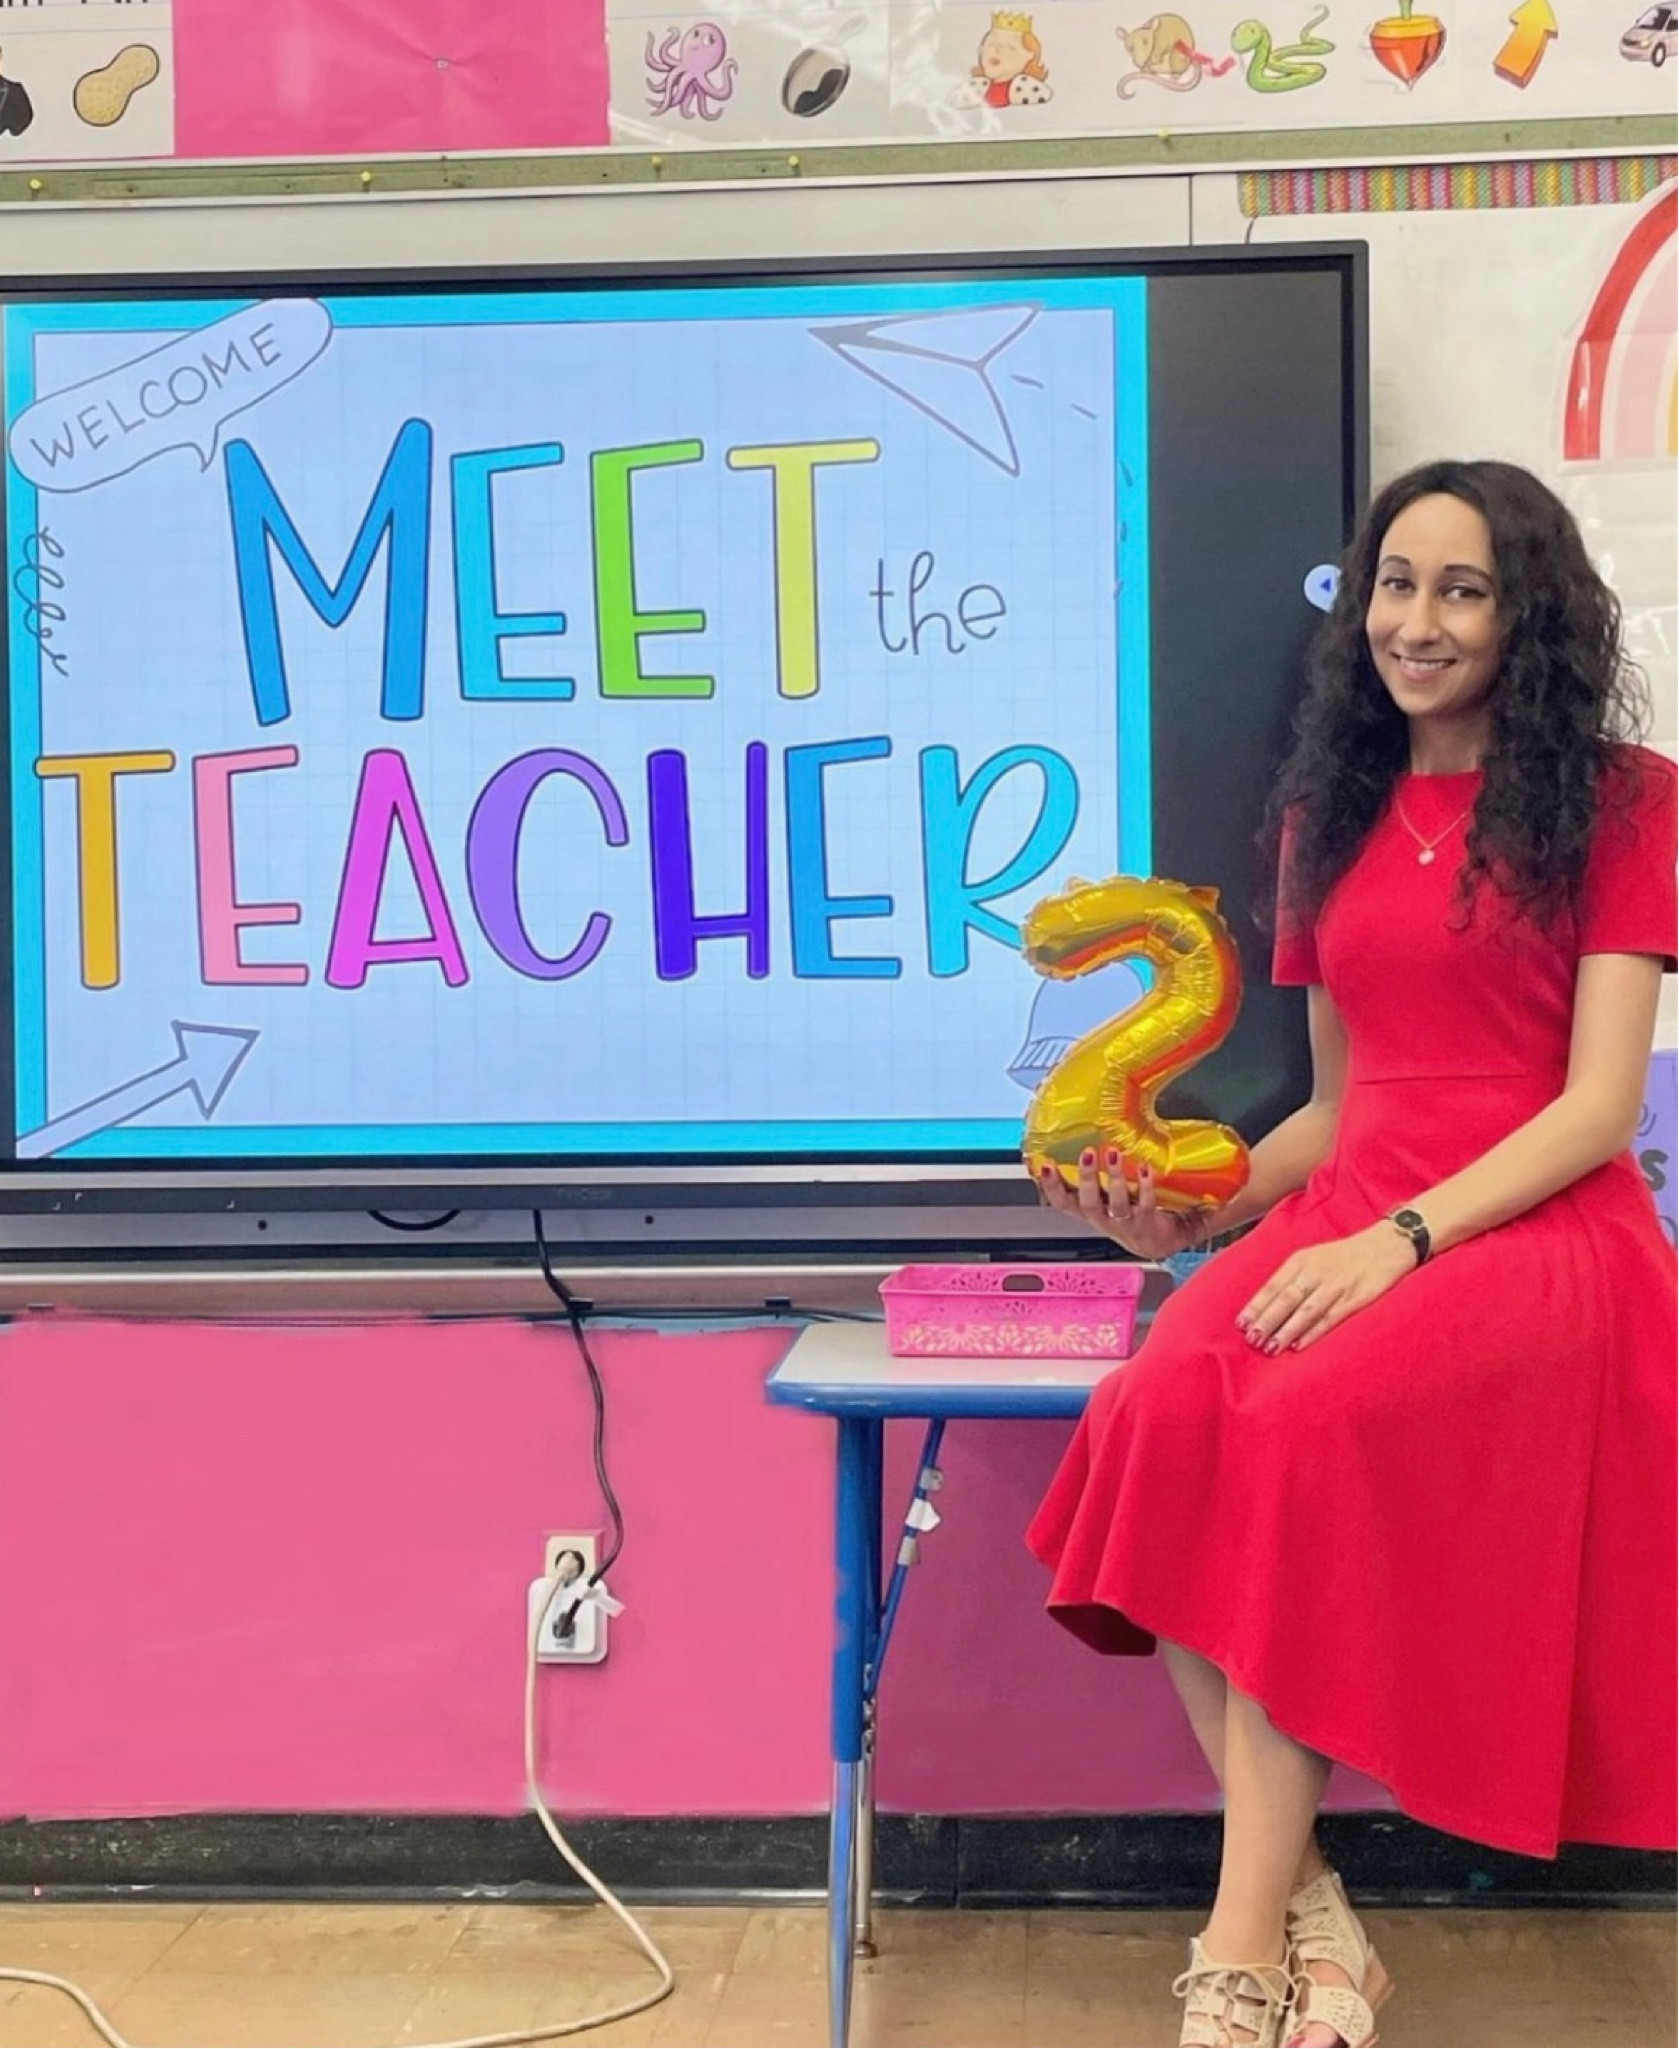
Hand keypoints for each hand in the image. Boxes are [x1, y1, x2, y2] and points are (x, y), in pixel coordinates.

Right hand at [1035, 1148, 1208, 1261]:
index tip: (1046, 1165)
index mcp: (1086, 1210)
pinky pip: (1145, 1204)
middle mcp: (1102, 1218)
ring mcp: (1124, 1223)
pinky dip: (1145, 1186)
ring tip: (1114, 1154)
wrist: (1153, 1242)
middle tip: (1087, 1153)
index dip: (1051, 1186)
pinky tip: (1144, 1168)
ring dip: (1115, 1178)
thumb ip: (1088, 1179)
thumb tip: (1072, 1143)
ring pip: (1117, 1204)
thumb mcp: (1100, 1199)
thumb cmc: (1123, 1213)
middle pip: (1089, 1203)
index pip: (1061, 1202)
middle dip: (1086, 1178)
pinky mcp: (1146, 1222)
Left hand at [1238, 1223, 1417, 1353]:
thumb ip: (1292, 1277)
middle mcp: (1316, 1271)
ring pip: (1306, 1311)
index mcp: (1302, 1260)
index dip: (1257, 1306)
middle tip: (1252, 1339)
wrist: (1387, 1245)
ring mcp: (1336, 1285)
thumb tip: (1265, 1305)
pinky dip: (1313, 1333)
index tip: (1241, 1324)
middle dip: (1267, 1320)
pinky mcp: (1356, 1298)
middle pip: (1286, 1299)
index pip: (1273, 1285)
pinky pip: (1330, 1318)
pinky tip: (1299, 1346)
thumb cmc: (1345, 1255)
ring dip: (1286, 1330)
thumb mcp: (1314, 1256)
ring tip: (1270, 1347)